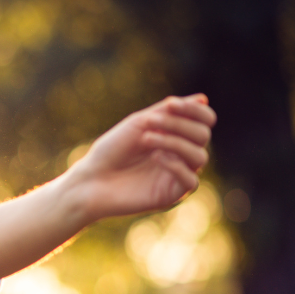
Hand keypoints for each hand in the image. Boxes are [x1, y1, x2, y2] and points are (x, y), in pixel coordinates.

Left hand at [66, 94, 216, 223]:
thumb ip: (169, 111)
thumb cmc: (111, 150)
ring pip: (199, 156)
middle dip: (179, 124)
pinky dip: (176, 166)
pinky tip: (156, 158)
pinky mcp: (172, 195)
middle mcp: (181, 155)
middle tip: (149, 123)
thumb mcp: (139, 124)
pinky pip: (191, 181)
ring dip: (174, 143)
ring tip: (146, 139)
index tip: (170, 104)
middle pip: (203, 135)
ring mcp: (178, 175)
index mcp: (176, 135)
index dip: (193, 110)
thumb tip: (203, 99)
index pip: (204, 120)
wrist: (90, 180)